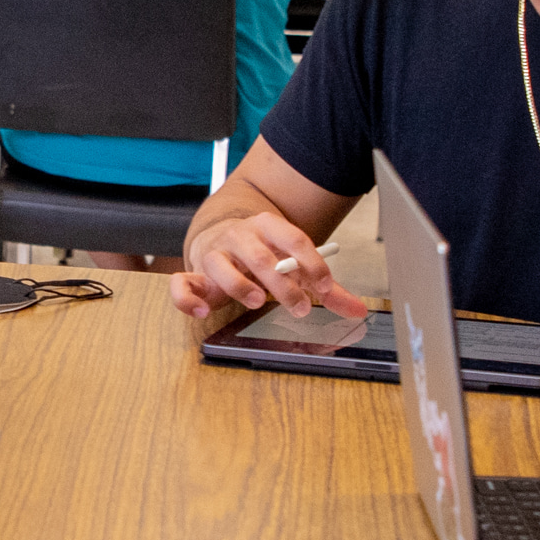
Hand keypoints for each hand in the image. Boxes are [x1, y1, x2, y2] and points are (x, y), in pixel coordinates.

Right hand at [170, 209, 368, 321]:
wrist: (220, 238)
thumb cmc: (262, 256)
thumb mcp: (294, 265)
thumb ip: (325, 288)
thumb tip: (358, 310)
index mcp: (269, 227)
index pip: (294, 238)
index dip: (312, 262)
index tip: (325, 286)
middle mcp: (239, 236)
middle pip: (260, 256)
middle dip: (280, 283)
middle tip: (299, 307)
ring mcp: (214, 254)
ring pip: (221, 265)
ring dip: (238, 284)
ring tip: (255, 301)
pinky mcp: (194, 274)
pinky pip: (181, 284)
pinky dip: (187, 299)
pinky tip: (203, 312)